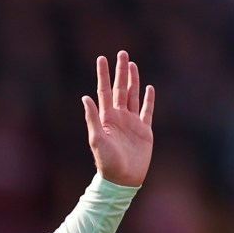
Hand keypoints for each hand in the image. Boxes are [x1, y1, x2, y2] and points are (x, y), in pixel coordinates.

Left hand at [82, 51, 154, 186]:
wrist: (122, 179)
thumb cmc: (106, 161)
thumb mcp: (97, 139)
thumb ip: (92, 118)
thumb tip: (85, 97)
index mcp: (106, 117)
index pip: (105, 90)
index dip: (104, 74)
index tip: (101, 58)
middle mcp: (119, 117)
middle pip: (121, 88)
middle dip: (120, 71)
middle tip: (122, 53)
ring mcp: (132, 122)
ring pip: (133, 96)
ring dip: (133, 80)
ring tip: (132, 64)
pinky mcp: (144, 131)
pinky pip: (147, 111)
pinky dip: (148, 99)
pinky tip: (149, 88)